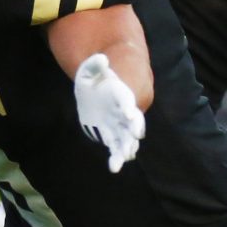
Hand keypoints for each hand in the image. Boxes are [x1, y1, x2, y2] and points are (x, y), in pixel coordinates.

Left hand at [73, 52, 145, 171]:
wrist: (98, 92)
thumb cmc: (96, 80)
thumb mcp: (91, 70)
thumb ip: (95, 65)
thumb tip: (101, 59)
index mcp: (121, 95)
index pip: (127, 101)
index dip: (129, 107)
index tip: (129, 114)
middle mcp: (124, 113)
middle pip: (133, 122)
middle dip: (135, 128)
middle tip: (135, 135)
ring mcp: (120, 126)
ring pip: (127, 139)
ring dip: (127, 147)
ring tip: (125, 156)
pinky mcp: (111, 136)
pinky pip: (116, 148)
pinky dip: (116, 157)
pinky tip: (114, 167)